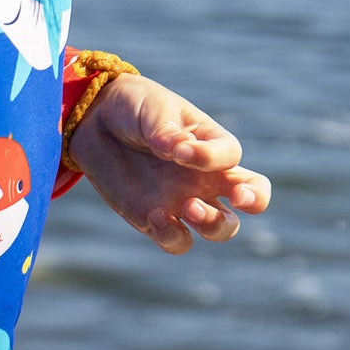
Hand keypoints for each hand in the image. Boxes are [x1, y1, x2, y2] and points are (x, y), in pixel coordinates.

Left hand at [67, 75, 269, 254]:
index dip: (214, 158)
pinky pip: (177, 241)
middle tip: (235, 198)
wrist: (96, 123)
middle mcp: (204, 177)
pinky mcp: (155, 220)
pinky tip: (154, 216)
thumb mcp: (151, 108)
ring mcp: (183, 201)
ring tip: (189, 206)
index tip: (180, 150)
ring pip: (219, 229)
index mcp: (210, 144)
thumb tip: (176, 149)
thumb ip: (165, 129)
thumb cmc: (133, 108)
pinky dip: (172, 236)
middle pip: (251, 199)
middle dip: (253, 201)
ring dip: (212, 225)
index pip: (232, 157)